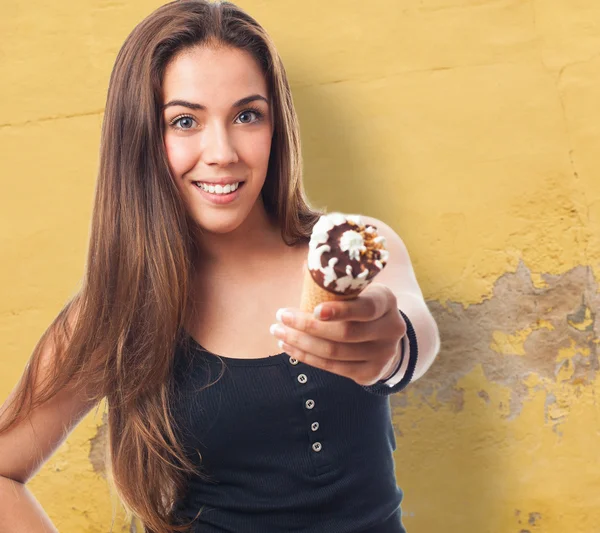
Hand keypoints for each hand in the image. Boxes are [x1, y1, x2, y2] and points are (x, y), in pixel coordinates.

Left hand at [269, 283, 405, 385]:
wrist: (386, 335)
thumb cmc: (360, 304)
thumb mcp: (358, 289)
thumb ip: (335, 279)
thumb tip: (306, 266)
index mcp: (387, 301)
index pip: (366, 308)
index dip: (340, 311)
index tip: (314, 310)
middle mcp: (390, 329)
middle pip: (345, 333)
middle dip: (307, 326)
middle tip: (280, 315)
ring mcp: (383, 354)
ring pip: (335, 353)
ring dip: (301, 343)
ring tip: (278, 332)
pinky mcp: (370, 373)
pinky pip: (333, 368)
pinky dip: (307, 358)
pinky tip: (289, 347)